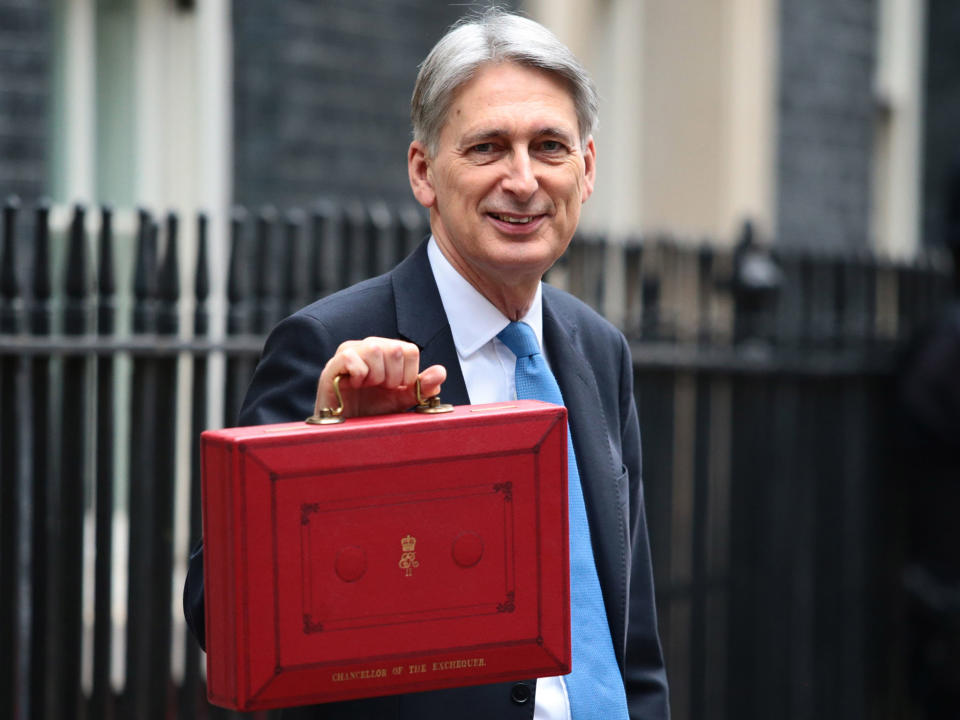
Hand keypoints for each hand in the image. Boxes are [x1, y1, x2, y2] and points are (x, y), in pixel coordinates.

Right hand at [316, 337, 446, 417]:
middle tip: (379, 388)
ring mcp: (350, 351)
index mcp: (388, 351)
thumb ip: (421, 387)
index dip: (408, 374)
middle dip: (392, 378)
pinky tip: (353, 385)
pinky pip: (352, 359)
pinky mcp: (334, 363)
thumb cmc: (370, 409)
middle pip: (395, 349)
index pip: (410, 350)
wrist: (346, 427)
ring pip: (374, 349)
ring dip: (374, 377)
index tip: (394, 388)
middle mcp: (370, 345)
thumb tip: (441, 373)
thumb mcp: (400, 400)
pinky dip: (358, 376)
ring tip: (366, 387)